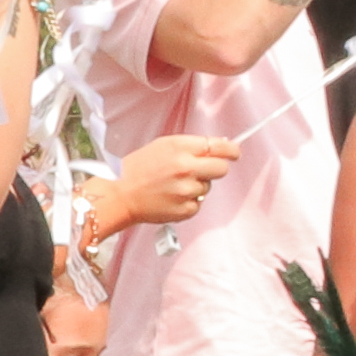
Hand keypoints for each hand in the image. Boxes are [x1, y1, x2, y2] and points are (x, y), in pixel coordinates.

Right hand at [90, 130, 237, 239]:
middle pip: (221, 169)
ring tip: (174, 186)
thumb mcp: (163, 146)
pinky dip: (188, 202)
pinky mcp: (185, 209)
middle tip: (201, 171)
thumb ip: (191, 146)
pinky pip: (198, 204)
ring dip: (196, 186)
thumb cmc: (138, 169)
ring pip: (208, 187)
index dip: (232, 150)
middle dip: (215, 169)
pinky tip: (171, 198)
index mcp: (180, 147)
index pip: (219, 147)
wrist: (120, 195)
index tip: (235, 153)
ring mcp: (187, 190)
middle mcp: (186, 167)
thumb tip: (220, 147)